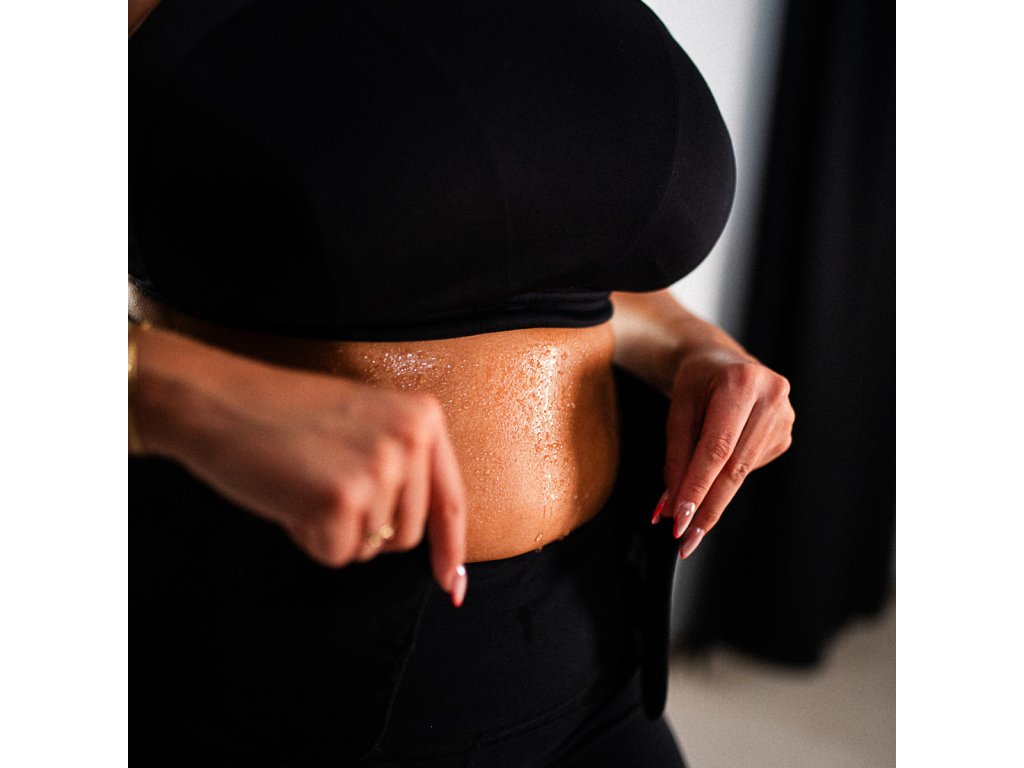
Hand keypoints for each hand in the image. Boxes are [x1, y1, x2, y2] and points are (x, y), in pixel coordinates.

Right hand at [135, 328, 468, 601]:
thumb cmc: (283, 418)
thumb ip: (401, 467)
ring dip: (331, 531)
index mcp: (423, 416)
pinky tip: (287, 496)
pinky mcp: (343, 497)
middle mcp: (412, 438)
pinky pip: (336, 554)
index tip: (451, 584)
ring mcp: (380, 466)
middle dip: (364, 530)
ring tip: (301, 482)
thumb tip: (431, 547)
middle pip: (406, 534)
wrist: (217, 400)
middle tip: (320, 486)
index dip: (449, 547)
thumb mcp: (362, 427)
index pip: (449, 498)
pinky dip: (307, 538)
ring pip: (370, 549)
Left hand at [652, 346, 793, 558]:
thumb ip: (676, 457)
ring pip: (743, 473)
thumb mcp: (677, 411)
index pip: (717, 448)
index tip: (681, 520)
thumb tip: (672, 507)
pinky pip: (749, 467)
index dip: (699, 487)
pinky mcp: (785, 434)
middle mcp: (771, 397)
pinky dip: (727, 478)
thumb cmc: (696, 384)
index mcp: (742, 382)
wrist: (720, 363)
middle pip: (735, 467)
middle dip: (707, 506)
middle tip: (685, 539)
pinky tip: (717, 463)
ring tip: (688, 517)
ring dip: (714, 499)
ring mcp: (785, 417)